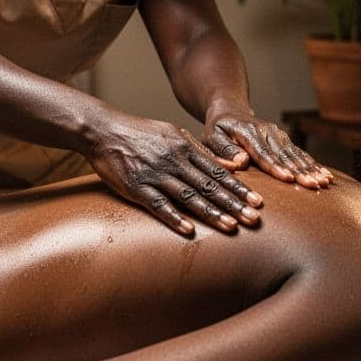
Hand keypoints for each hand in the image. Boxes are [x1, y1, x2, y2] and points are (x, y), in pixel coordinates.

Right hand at [86, 112, 263, 236]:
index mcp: (184, 148)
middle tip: (253, 219)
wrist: (103, 130)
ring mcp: (155, 174)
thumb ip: (202, 151)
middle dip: (233, 204)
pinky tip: (189, 230)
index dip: (238, 188)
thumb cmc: (140, 133)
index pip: (217, 172)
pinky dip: (174, 217)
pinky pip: (158, 205)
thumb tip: (232, 165)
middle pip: (208, 186)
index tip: (257, 202)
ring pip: (188, 196)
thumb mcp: (173, 134)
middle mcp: (173, 161)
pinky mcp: (136, 187)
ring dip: (211, 213)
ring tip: (231, 227)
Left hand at [204, 112, 332, 188]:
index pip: (263, 152)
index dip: (275, 166)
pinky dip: (313, 165)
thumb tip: (241, 162)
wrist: (230, 110)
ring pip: (296, 154)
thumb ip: (223, 150)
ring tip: (324, 182)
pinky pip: (300, 153)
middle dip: (300, 171)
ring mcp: (278, 134)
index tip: (287, 179)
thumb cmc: (218, 129)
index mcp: (248, 132)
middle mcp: (267, 132)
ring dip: (311, 169)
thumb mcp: (211, 137)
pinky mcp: (284, 139)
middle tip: (313, 185)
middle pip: (284, 154)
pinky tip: (326, 175)